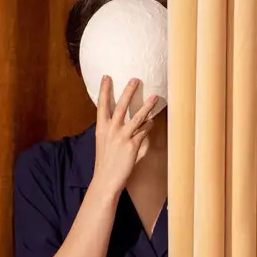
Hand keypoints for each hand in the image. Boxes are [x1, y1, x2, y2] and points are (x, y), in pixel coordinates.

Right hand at [92, 76, 157, 196]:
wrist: (105, 180)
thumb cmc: (106, 163)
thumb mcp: (105, 144)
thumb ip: (117, 132)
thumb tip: (128, 125)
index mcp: (101, 129)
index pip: (102, 105)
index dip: (104, 90)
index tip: (106, 76)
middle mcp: (110, 130)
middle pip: (121, 106)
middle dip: (128, 91)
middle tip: (135, 79)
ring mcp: (121, 138)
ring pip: (137, 118)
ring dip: (147, 106)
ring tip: (154, 97)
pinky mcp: (132, 146)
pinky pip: (143, 132)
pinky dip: (149, 126)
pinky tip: (153, 122)